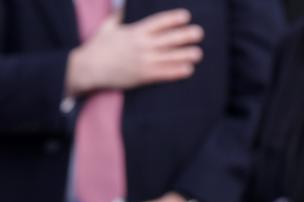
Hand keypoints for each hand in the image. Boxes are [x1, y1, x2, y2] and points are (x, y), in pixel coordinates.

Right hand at [65, 9, 202, 95]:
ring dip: (186, 54)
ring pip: (170, 56)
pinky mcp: (143, 75)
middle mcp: (141, 45)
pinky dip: (177, 71)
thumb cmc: (97, 47)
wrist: (88, 68)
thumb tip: (121, 5)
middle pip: (168, 38)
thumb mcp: (107, 28)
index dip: (173, 18)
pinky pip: (164, 73)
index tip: (186, 16)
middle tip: (199, 33)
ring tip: (198, 53)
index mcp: (134, 31)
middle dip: (185, 35)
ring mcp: (143, 60)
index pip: (158, 22)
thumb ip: (117, 17)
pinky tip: (189, 70)